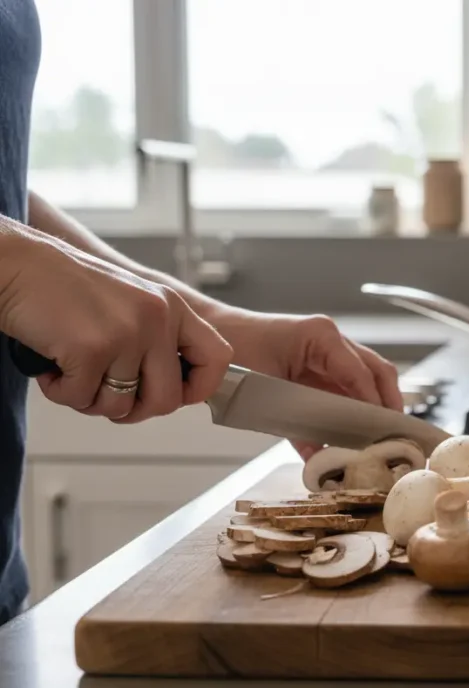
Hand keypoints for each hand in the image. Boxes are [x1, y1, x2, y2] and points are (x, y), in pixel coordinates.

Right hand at [0, 226, 232, 421]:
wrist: (13, 264)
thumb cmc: (62, 288)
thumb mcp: (128, 303)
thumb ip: (155, 339)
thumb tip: (170, 392)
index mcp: (172, 307)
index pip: (218, 358)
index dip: (199, 388)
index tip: (175, 396)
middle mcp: (157, 318)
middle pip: (168, 400)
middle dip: (135, 411)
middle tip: (106, 396)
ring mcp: (126, 334)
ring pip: (121, 406)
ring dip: (91, 401)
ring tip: (72, 373)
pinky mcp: (91, 349)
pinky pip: (81, 399)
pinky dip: (61, 392)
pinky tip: (51, 367)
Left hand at [208, 309, 402, 458]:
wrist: (212, 336)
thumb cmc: (233, 351)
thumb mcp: (266, 390)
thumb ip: (296, 425)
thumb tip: (320, 457)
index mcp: (321, 336)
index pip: (360, 372)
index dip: (373, 403)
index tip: (381, 430)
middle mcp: (332, 341)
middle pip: (377, 371)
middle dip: (388, 404)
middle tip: (393, 435)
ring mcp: (329, 352)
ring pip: (369, 378)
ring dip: (376, 406)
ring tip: (380, 435)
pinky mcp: (321, 366)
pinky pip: (349, 386)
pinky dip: (356, 407)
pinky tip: (354, 430)